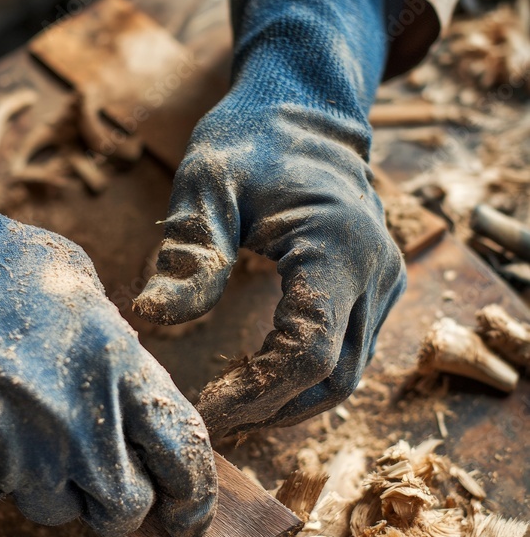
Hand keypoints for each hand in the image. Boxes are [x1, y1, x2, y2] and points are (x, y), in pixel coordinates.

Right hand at [0, 74, 216, 536]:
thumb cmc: (18, 271)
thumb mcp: (96, 306)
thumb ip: (127, 373)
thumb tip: (147, 426)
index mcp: (122, 372)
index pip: (184, 458)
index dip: (193, 499)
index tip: (187, 517)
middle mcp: (77, 421)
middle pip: (122, 510)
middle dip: (117, 501)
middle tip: (101, 473)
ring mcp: (17, 446)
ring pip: (53, 509)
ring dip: (50, 482)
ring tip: (29, 422)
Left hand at [134, 0, 405, 437]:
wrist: (304, 113)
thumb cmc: (250, 141)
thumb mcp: (206, 182)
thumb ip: (189, 250)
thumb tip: (152, 318)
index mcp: (338, 245)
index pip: (308, 350)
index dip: (258, 394)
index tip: (206, 413)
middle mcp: (377, 271)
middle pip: (334, 377)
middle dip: (272, 411)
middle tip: (212, 423)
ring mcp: (384, 282)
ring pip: (346, 375)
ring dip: (290, 404)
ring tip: (230, 412)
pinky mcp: (376, 289)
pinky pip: (347, 354)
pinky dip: (304, 381)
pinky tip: (258, 385)